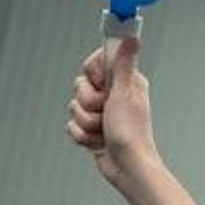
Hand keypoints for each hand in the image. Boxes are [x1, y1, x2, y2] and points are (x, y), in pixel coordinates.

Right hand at [67, 39, 198, 204]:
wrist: (128, 167)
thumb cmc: (131, 132)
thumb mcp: (125, 93)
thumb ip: (124, 64)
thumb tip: (132, 37)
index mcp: (124, 81)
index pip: (92, 64)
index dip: (92, 75)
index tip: (102, 85)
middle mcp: (113, 94)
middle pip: (79, 86)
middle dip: (88, 103)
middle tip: (106, 113)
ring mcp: (102, 113)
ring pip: (74, 107)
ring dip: (87, 122)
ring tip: (104, 131)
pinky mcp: (93, 129)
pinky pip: (72, 125)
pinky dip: (83, 136)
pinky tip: (98, 142)